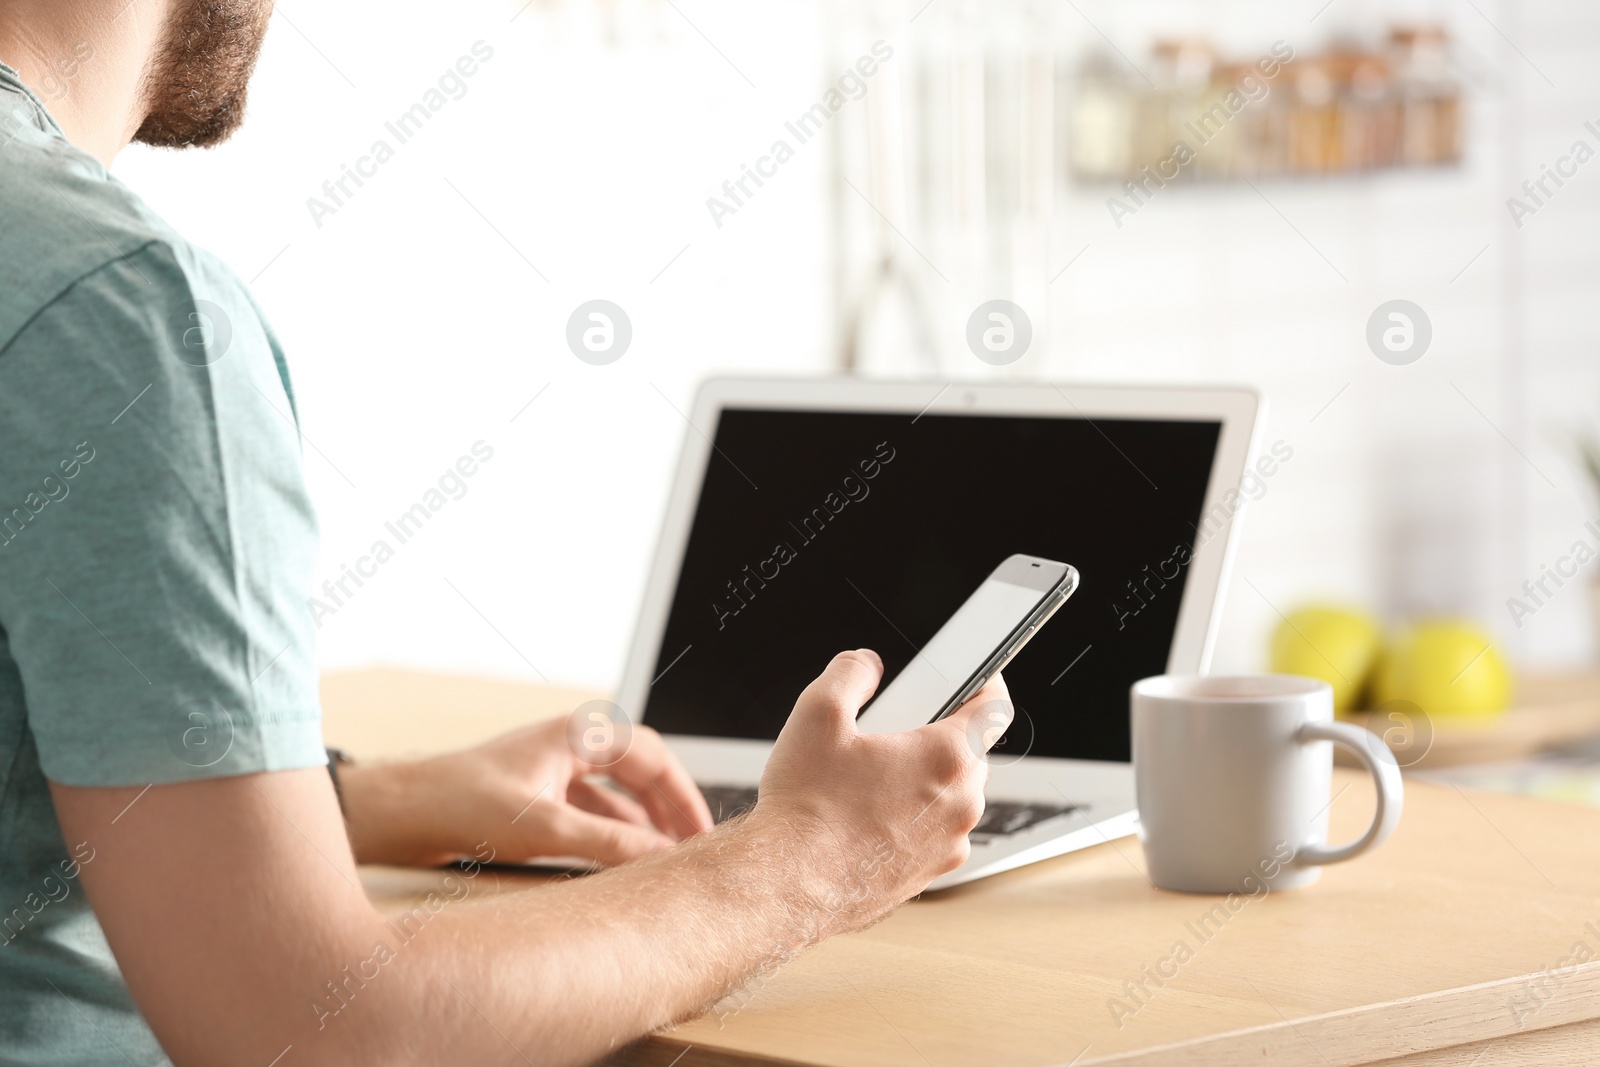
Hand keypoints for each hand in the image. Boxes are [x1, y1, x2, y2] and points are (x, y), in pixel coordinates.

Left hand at [339, 716, 713, 867]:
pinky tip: (622, 861)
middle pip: (640, 772)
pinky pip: (592, 810)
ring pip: (616, 794)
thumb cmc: (462, 804)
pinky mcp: (538, 795)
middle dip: (668, 809)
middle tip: (693, 847)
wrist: (402, 814)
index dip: (683, 794)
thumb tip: (660, 856)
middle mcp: (569, 745)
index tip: (702, 831)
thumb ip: (606, 843)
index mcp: (576, 734)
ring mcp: (553, 769)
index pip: (652, 755)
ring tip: (664, 858)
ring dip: (642, 824)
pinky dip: (612, 832)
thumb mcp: (544, 827)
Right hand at [747, 649, 1008, 937]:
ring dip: (923, 783)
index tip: (973, 680)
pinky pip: (933, 834)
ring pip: (951, 797)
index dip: (985, 685)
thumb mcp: (817, 714)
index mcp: (947, 758)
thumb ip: (850, 673)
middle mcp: (960, 805)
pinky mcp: (928, 875)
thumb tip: (864, 665)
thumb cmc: (807, 812)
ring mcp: (948, 845)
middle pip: (968, 753)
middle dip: (936, 737)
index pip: (994, 709)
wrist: (788, 884)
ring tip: (869, 781)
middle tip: (890, 734)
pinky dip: (911, 822)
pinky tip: (865, 818)